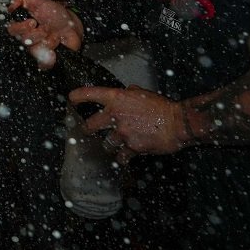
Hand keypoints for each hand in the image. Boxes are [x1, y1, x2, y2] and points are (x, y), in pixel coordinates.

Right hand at [6, 0, 83, 68]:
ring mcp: (36, 49)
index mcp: (24, 26)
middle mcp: (28, 38)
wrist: (71, 26)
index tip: (32, 21)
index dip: (19, 27)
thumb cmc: (55, 15)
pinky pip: (42, 63)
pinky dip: (48, 58)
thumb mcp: (38, 2)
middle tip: (40, 26)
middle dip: (33, 33)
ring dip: (45, 38)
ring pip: (33, 48)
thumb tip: (12, 1)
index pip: (12, 30)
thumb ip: (23, 0)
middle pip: (22, 40)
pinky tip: (54, 49)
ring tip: (53, 33)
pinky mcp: (45, 59)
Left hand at [74, 85, 191, 163]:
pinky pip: (121, 156)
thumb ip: (129, 93)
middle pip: (90, 125)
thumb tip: (126, 92)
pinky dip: (122, 157)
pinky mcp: (132, 147)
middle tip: (86, 130)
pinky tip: (124, 157)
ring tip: (114, 144)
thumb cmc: (162, 107)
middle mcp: (115, 115)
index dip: (77, 96)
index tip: (71, 99)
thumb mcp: (142, 93)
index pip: (89, 94)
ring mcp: (122, 132)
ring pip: (106, 143)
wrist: (178, 123)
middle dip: (87, 129)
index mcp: (117, 98)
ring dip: (109, 145)